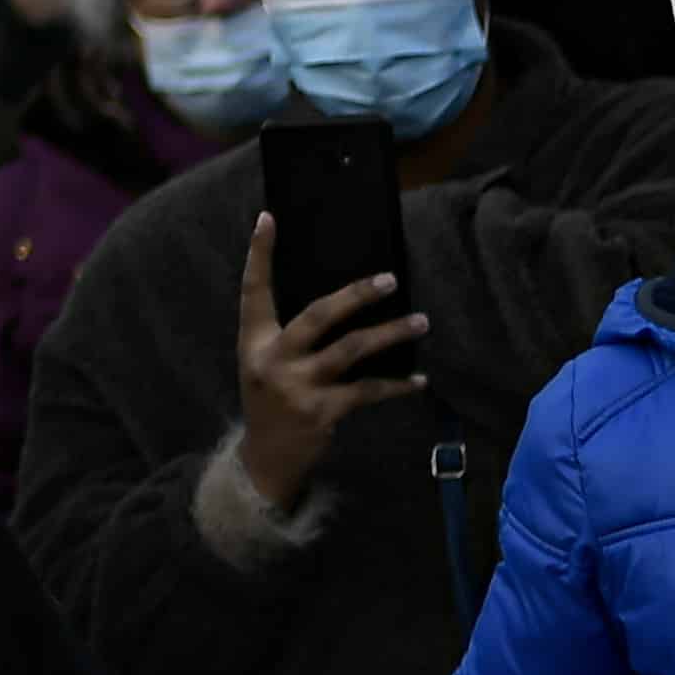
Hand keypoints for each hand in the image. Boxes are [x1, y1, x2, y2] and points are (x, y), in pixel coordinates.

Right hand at [233, 215, 426, 513]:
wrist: (267, 457)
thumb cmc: (273, 398)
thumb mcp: (265, 361)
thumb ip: (289, 333)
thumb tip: (341, 298)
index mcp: (253, 340)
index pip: (253, 290)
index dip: (259, 254)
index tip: (269, 218)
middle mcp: (272, 358)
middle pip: (317, 316)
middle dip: (355, 295)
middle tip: (390, 279)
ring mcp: (297, 386)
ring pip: (351, 350)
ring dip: (390, 334)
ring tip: (421, 322)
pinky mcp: (322, 411)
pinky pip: (368, 391)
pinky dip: (396, 386)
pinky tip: (419, 380)